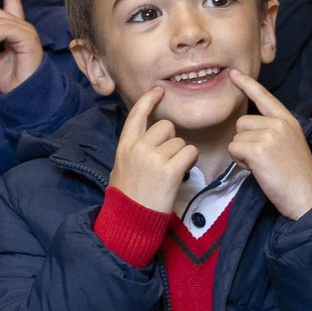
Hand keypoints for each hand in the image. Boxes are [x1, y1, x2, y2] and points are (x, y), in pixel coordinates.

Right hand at [108, 87, 196, 213]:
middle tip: (166, 160)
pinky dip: (190, 161)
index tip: (158, 91)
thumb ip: (134, 148)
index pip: (137, 114)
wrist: (130, 219)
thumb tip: (148, 136)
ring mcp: (153, 158)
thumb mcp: (121, 166)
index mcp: (125, 145)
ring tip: (170, 172)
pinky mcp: (169, 170)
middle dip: (171, 140)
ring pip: (180, 141)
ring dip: (181, 155)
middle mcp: (138, 147)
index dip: (149, 100)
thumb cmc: (127, 196)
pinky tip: (181, 173)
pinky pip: (190, 152)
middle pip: (166, 126)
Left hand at [227, 71, 311, 219]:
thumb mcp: (290, 143)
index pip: (264, 96)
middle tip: (264, 159)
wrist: (307, 196)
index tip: (233, 73)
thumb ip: (273, 130)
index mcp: (288, 120)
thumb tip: (249, 126)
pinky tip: (259, 170)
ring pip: (236, 137)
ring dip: (243, 153)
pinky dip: (241, 162)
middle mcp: (279, 123)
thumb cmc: (297, 176)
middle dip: (245, 141)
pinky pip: (234, 150)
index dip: (247, 83)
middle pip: (242, 122)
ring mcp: (269, 135)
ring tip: (263, 165)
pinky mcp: (258, 150)